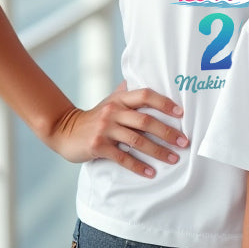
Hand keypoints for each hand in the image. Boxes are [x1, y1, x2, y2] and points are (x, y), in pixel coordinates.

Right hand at [45, 81, 187, 177]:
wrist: (64, 130)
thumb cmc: (95, 116)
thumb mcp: (111, 100)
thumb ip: (128, 92)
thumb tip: (147, 75)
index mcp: (120, 99)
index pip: (146, 95)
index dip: (165, 103)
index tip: (182, 113)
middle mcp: (113, 111)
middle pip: (146, 121)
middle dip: (168, 132)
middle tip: (184, 142)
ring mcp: (105, 129)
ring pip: (137, 140)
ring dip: (158, 151)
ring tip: (174, 158)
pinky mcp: (97, 146)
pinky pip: (122, 157)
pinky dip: (138, 166)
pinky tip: (151, 173)